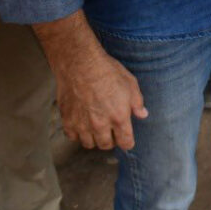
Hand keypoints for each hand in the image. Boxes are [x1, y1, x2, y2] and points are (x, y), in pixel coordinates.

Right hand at [33, 11, 147, 150]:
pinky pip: (73, 137)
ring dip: (94, 138)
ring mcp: (82, 124)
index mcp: (119, 117)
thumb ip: (137, 102)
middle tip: (111, 130)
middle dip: (111, 140)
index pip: (126, 142)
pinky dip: (77, 133)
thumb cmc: (107, 71)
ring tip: (96, 127)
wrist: (80, 63)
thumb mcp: (130, 83)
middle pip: (106, 145)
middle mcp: (100, 125)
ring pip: (89, 143)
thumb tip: (143, 115)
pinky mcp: (67, 120)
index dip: (127, 141)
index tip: (126, 137)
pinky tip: (82, 123)